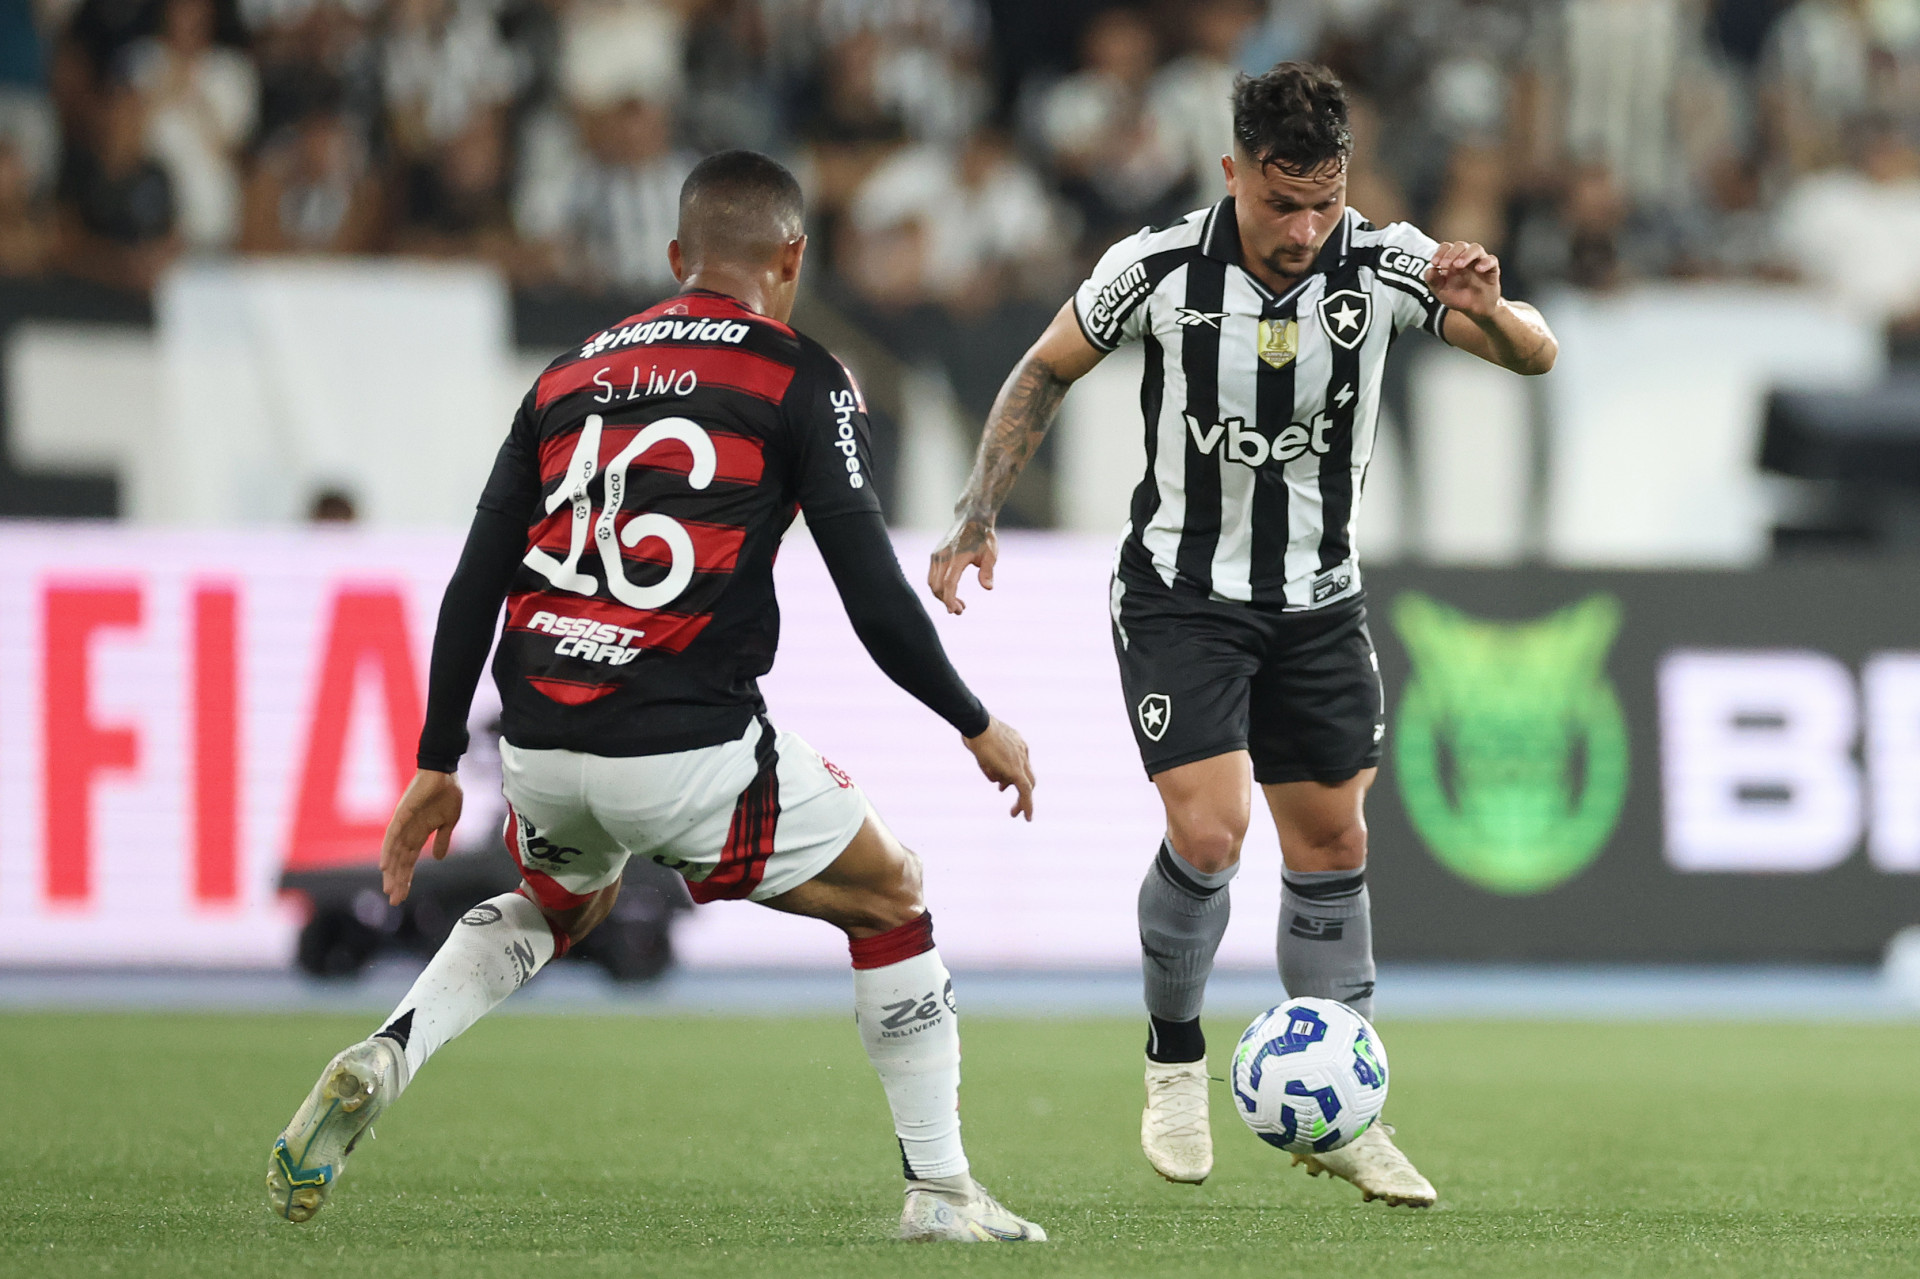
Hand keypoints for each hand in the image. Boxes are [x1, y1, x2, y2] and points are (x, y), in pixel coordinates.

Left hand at [380, 769, 463, 904]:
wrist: (445, 772)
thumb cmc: (448, 793)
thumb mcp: (450, 821)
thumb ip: (443, 840)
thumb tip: (438, 859)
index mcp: (420, 834)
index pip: (410, 861)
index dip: (406, 878)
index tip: (402, 896)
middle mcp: (408, 832)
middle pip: (400, 862)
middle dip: (397, 881)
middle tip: (394, 901)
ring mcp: (403, 824)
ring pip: (395, 853)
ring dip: (392, 872)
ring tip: (389, 890)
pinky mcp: (402, 815)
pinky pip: (392, 836)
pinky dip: (388, 851)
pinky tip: (385, 866)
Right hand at [927, 518, 996, 615]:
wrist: (971, 519)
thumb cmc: (983, 538)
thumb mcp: (991, 554)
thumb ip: (988, 571)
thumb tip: (988, 588)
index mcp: (957, 557)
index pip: (949, 583)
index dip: (949, 599)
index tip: (953, 611)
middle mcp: (943, 557)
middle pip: (938, 586)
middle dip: (946, 601)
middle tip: (961, 610)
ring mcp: (936, 556)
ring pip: (932, 583)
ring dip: (942, 596)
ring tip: (958, 604)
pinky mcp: (935, 556)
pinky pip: (932, 577)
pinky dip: (939, 588)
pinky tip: (951, 592)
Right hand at [963, 716, 1034, 820]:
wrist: (977, 723)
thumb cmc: (974, 730)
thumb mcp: (982, 747)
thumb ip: (990, 763)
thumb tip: (996, 780)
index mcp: (1016, 744)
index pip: (1020, 764)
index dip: (1013, 777)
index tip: (1004, 786)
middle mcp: (1022, 752)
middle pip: (1028, 776)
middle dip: (1023, 792)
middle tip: (1015, 806)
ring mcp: (1020, 761)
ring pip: (1027, 786)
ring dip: (1021, 801)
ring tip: (1013, 813)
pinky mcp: (1016, 770)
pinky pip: (1026, 791)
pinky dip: (1027, 805)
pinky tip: (1027, 817)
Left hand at [1425, 241, 1502, 318]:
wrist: (1474, 310)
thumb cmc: (1457, 296)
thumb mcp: (1441, 291)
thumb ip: (1433, 280)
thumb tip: (1429, 270)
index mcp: (1452, 259)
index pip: (1446, 247)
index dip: (1440, 252)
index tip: (1434, 263)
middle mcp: (1466, 257)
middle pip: (1460, 245)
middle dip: (1451, 253)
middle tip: (1445, 265)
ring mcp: (1480, 261)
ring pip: (1476, 248)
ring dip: (1466, 255)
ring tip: (1458, 265)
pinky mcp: (1492, 269)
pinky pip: (1492, 260)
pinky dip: (1486, 262)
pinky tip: (1479, 269)